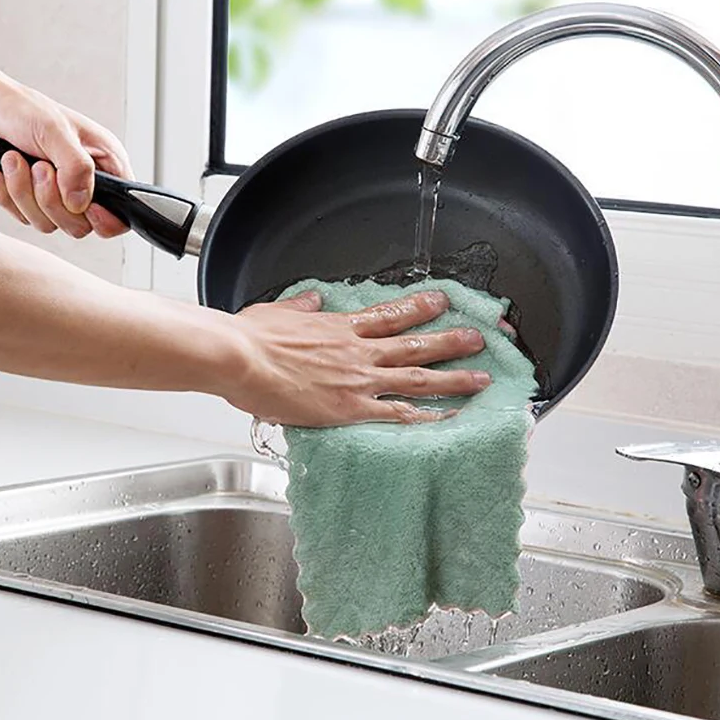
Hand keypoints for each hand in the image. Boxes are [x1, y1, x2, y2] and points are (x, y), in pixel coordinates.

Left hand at [0, 46, 130, 237]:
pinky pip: (22, 217)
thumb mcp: (56, 131)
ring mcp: (57, 195)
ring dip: (24, 192)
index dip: (106, 219)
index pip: (121, 212)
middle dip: (51, 200)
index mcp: (104, 164)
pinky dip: (6, 195)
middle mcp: (84, 183)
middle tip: (39, 167)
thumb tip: (81, 203)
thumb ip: (77, 168)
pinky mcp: (30, 201)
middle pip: (81, 225)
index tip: (83, 207)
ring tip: (14, 160)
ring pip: (49, 223)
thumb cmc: (21, 109)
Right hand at [225, 290, 490, 426]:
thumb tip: (313, 300)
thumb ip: (302, 307)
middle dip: (450, 341)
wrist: (239, 357)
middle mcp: (357, 351)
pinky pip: (396, 414)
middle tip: (478, 339)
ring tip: (481, 378)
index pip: (389, 316)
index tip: (441, 302)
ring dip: (452, 377)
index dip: (419, 308)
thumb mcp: (278, 312)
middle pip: (414, 344)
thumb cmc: (251, 336)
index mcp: (339, 328)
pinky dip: (424, 417)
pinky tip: (447, 419)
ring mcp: (358, 380)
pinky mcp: (350, 408)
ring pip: (415, 378)